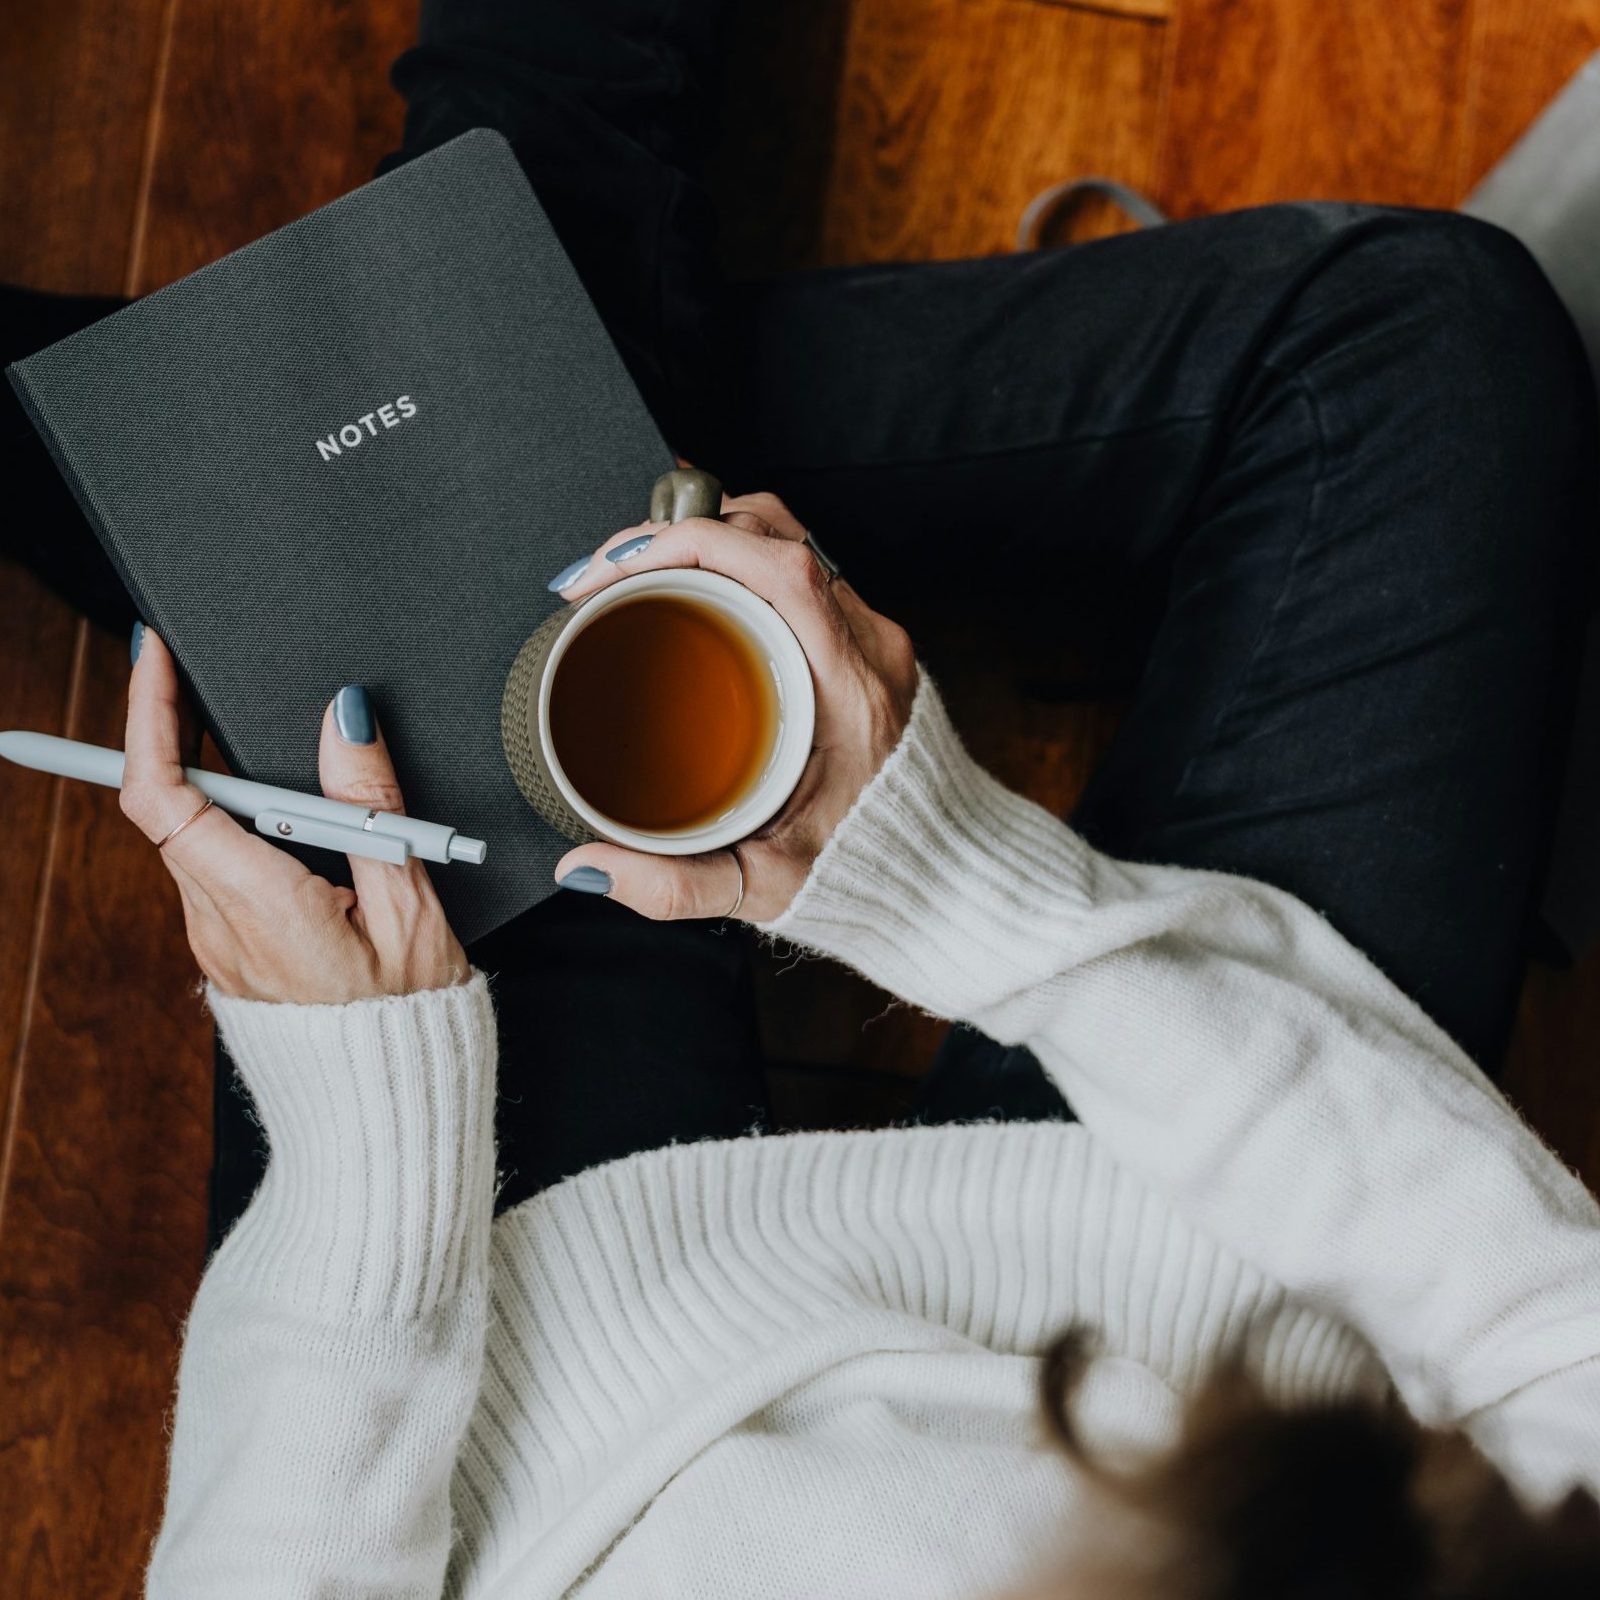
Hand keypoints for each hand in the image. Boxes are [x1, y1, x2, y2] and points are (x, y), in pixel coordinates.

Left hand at [120, 630, 467, 1002]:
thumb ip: (372, 805)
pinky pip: (215, 868)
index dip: (148, 718)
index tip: (155, 661)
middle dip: (178, 732)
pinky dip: (236, 827)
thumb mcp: (410, 907)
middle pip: (171, 805)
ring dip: (217, 784)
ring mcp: (215, 941)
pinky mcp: (229, 950)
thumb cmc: (408, 1022)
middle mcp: (216, 924)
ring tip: (254, 746)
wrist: (387, 1113)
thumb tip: (344, 720)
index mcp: (257, 907)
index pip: (165, 796)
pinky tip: (285, 822)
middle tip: (189, 671)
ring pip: (193, 836)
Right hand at [550, 492, 917, 920]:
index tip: (616, 568)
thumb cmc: (867, 873)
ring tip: (632, 571)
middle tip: (602, 573)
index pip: (782, 570)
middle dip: (675, 532)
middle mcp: (868, 648)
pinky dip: (735, 564)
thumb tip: (587, 868)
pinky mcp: (864, 640)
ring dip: (706, 538)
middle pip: (775, 533)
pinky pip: (797, 570)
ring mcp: (871, 636)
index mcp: (850, 691)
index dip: (690, 544)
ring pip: (786, 538)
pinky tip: (687, 588)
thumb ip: (674, 885)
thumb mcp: (766, 885)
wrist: (944, 873)